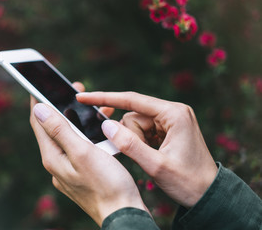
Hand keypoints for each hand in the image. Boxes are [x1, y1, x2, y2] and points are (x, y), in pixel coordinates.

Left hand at [29, 96, 147, 225]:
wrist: (123, 214)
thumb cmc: (106, 184)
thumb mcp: (82, 152)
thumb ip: (60, 130)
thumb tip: (38, 109)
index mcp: (53, 156)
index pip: (38, 122)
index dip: (39, 100)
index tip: (41, 83)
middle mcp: (56, 163)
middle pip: (54, 128)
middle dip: (62, 106)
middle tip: (76, 89)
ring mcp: (68, 169)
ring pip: (69, 137)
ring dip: (78, 119)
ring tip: (93, 107)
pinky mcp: (80, 173)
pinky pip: (79, 147)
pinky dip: (87, 133)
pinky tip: (99, 129)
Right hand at [76, 91, 217, 207]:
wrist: (208, 194)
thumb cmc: (188, 182)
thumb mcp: (156, 166)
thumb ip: (129, 144)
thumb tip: (106, 125)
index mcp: (174, 114)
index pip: (132, 99)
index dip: (105, 98)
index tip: (83, 97)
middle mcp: (173, 111)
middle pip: (133, 115)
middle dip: (131, 136)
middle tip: (145, 155)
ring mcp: (171, 119)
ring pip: (136, 124)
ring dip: (136, 141)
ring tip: (151, 157)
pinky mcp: (169, 128)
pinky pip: (144, 130)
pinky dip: (141, 142)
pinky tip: (152, 154)